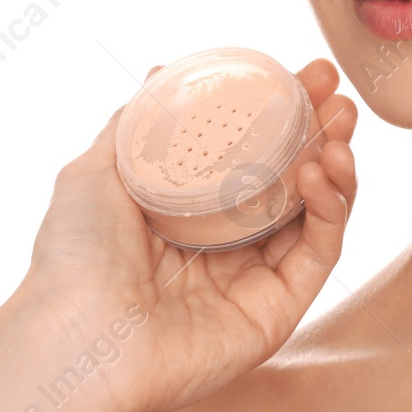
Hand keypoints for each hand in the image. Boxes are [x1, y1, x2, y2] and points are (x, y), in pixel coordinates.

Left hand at [15, 58, 358, 411]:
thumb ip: (134, 124)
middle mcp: (226, 246)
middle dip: (322, 134)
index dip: (284, 114)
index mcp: (189, 214)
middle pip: (292, 183)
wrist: (76, 338)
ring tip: (339, 131)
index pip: (252, 156)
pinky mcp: (275, 312)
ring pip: (316, 216)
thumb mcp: (95, 171)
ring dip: (336, 168)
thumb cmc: (72, 258)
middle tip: (339, 98)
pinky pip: (319, 254)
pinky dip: (331, 211)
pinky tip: (321, 172)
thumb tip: (160, 72)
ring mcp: (253, 280)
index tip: (308, 74)